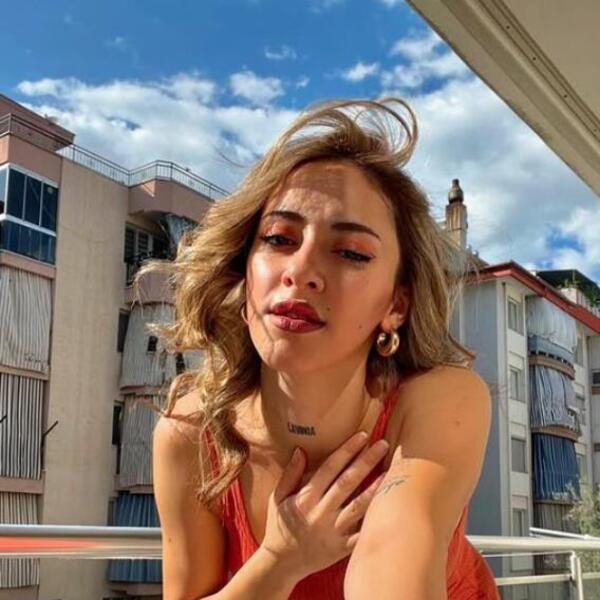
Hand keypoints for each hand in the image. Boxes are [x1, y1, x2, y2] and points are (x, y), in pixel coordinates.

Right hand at [260, 432, 388, 579]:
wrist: (281, 564)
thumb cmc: (279, 526)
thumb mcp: (278, 498)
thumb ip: (290, 474)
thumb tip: (300, 450)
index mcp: (306, 498)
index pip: (330, 468)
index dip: (347, 450)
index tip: (362, 436)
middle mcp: (321, 512)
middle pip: (348, 482)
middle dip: (366, 461)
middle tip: (382, 444)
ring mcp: (333, 531)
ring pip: (359, 506)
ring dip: (375, 487)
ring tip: (390, 471)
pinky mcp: (342, 548)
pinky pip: (362, 533)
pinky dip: (375, 520)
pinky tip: (388, 507)